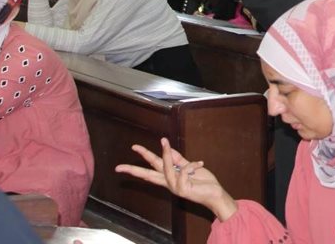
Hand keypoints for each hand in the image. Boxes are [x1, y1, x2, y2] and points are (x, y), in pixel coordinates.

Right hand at [115, 137, 237, 221]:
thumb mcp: (189, 167)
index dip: (139, 164)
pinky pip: (183, 170)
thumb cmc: (202, 181)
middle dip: (134, 169)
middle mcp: (169, 183)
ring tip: (164, 141)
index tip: (126, 159)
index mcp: (169, 178)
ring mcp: (175, 187)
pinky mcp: (183, 189)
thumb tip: (167, 148)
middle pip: (148, 175)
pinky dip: (192, 165)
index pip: (150, 170)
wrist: (214, 193)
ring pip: (165, 169)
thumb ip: (178, 159)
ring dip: (165, 154)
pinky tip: (200, 163)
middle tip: (120, 166)